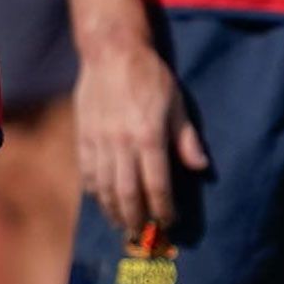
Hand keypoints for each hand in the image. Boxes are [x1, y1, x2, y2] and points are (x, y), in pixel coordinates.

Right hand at [73, 33, 207, 232]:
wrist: (111, 50)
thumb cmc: (149, 75)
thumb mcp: (176, 102)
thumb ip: (185, 137)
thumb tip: (201, 168)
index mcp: (148, 135)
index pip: (157, 185)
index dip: (164, 209)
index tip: (170, 222)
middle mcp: (121, 142)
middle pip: (128, 193)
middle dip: (137, 218)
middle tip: (144, 232)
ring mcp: (99, 139)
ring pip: (104, 186)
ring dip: (113, 210)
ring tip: (122, 223)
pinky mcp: (83, 133)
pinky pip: (86, 171)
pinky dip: (94, 190)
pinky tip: (101, 200)